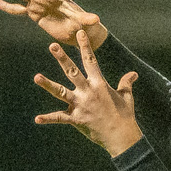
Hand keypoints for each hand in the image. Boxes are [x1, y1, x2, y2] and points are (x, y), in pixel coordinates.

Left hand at [34, 29, 142, 155]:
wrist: (122, 137)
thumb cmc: (125, 116)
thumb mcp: (126, 97)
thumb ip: (126, 83)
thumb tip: (133, 74)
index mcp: (99, 84)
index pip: (91, 61)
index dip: (85, 46)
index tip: (80, 33)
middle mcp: (88, 92)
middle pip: (72, 71)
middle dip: (62, 58)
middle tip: (52, 45)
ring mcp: (80, 105)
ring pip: (61, 92)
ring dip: (48, 84)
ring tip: (36, 77)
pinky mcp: (76, 119)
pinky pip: (59, 118)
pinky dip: (48, 119)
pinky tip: (37, 119)